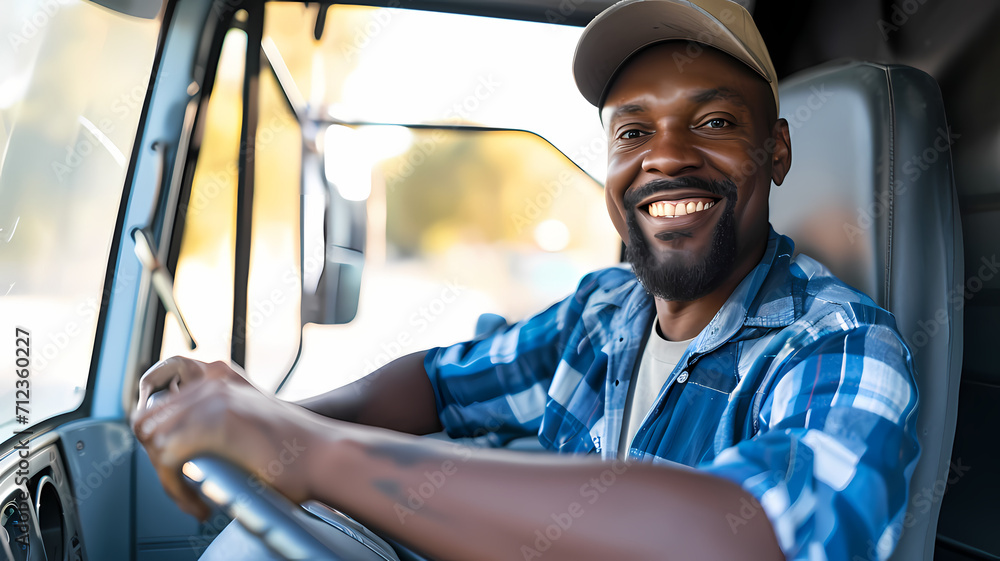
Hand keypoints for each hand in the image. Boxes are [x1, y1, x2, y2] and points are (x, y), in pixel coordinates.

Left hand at [131, 357, 322, 519]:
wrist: (326, 455)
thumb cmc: (295, 448)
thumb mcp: (249, 418)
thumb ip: (217, 418)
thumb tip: (179, 440)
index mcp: (219, 375)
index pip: (157, 402)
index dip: (157, 438)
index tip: (171, 465)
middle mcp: (213, 381)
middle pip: (150, 421)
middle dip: (157, 460)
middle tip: (182, 488)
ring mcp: (215, 400)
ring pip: (155, 442)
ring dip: (166, 479)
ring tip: (191, 500)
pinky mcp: (217, 424)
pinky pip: (168, 459)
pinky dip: (175, 489)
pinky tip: (197, 504)